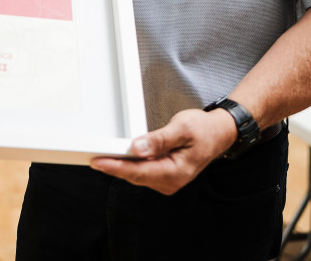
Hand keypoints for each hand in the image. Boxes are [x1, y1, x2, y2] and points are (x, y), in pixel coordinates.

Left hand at [90, 108, 235, 194]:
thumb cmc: (203, 129)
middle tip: (92, 157)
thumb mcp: (181, 129)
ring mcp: (168, 180)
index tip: (97, 162)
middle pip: (135, 175)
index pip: (138, 172)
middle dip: (114, 167)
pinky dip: (131, 165)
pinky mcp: (165, 175)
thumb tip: (137, 148)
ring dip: (121, 166)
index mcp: (175, 172)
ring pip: (138, 175)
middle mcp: (171, 181)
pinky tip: (120, 157)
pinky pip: (143, 172)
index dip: (116, 167)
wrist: (219, 132)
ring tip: (101, 156)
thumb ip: (159, 140)